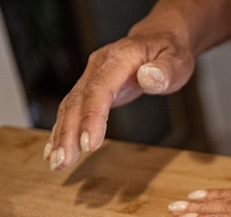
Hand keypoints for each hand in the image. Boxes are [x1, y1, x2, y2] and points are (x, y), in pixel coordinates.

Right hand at [44, 31, 194, 170]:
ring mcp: (92, 77)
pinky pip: (72, 110)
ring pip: (70, 107)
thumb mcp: (176, 60)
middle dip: (68, 133)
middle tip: (63, 161)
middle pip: (78, 101)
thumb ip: (164, 70)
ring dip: (61, 136)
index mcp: (119, 58)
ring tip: (56, 163)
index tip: (88, 144)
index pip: (100, 89)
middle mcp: (99, 66)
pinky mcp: (91, 89)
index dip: (92, 117)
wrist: (159, 39)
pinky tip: (54, 150)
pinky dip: (62, 130)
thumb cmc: (169, 52)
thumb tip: (149, 77)